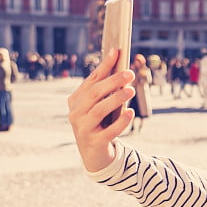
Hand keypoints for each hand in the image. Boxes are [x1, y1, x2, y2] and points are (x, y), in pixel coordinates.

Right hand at [67, 48, 135, 171]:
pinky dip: (120, 122)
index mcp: (76, 100)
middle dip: (113, 81)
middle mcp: (76, 113)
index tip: (116, 51)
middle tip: (130, 73)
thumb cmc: (99, 123)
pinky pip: (109, 131)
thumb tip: (119, 63)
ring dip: (116, 98)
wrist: (94, 155)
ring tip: (131, 90)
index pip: (91, 80)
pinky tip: (130, 113)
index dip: (104, 66)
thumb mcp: (99, 105)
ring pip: (100, 110)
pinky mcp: (94, 142)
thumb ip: (105, 88)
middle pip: (95, 93)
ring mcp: (83, 128)